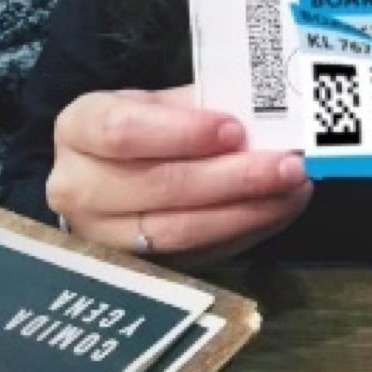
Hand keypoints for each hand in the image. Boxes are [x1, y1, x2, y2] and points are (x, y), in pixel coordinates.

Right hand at [48, 85, 313, 265]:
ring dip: (245, 210)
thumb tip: (264, 113)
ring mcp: (102, 238)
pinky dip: (244, 231)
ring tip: (294, 188)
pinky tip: (279, 209)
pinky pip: (195, 256)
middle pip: (158, 187)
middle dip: (232, 177)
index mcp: (79, 128)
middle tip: (287, 164)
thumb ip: (202, 105)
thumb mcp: (161, 101)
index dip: (181, 133)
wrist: (113, 171)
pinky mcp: (135, 270)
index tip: (235, 128)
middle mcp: (77, 188)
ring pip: (177, 232)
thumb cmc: (146, 125)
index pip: (123, 132)